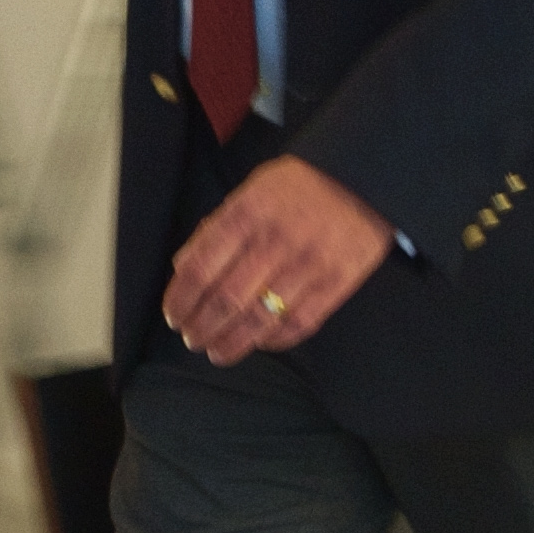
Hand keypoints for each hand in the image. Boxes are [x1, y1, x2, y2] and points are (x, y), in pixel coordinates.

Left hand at [162, 155, 394, 363]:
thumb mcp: (247, 192)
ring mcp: (309, 264)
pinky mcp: (338, 283)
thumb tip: (183, 269)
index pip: (201, 267)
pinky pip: (300, 323)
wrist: (361, 180)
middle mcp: (275, 241)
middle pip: (226, 299)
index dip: (181, 299)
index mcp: (246, 214)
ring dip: (233, 342)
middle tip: (191, 339)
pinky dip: (275, 340)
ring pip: (261, 318)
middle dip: (202, 326)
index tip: (172, 315)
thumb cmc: (294, 188)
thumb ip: (215, 229)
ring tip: (217, 352)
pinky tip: (258, 343)